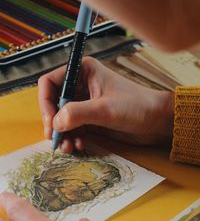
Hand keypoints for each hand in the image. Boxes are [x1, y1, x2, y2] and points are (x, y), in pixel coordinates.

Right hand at [38, 57, 173, 152]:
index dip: (45, 102)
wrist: (157, 121)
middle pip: (54, 103)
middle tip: (55, 140)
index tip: (50, 123)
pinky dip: (72, 138)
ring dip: (62, 134)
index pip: (50, 83)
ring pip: (62, 119)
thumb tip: (55, 123)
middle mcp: (81, 86)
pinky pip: (73, 129)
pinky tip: (79, 146)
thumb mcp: (106, 109)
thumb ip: (78, 114)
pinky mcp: (91, 119)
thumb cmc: (137, 107)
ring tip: (69, 147)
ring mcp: (85, 104)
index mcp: (83, 72)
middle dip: (53, 123)